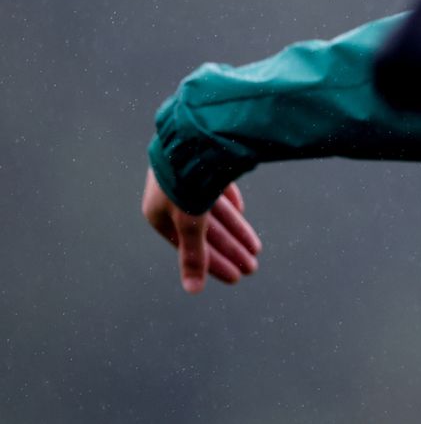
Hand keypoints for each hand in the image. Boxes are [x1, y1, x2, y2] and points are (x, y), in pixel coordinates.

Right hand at [141, 167, 262, 293]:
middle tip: (252, 268)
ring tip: (256, 250)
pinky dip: (230, 202)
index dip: (213, 264)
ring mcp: (187, 179)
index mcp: (159, 214)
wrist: (193, 133)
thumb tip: (193, 291)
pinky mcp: (202, 163)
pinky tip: (242, 212)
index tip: (235, 277)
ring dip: (236, 232)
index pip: (190, 247)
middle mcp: (171, 197)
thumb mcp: (190, 223)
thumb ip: (193, 255)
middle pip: (206, 232)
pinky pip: (217, 188)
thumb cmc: (185, 181)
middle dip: (230, 251)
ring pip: (216, 213)